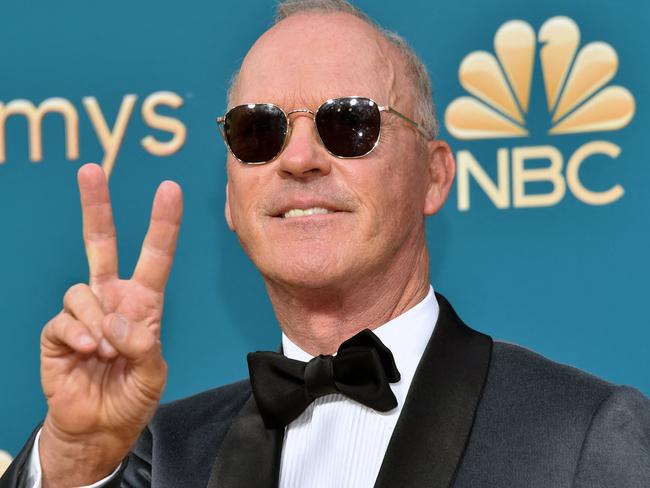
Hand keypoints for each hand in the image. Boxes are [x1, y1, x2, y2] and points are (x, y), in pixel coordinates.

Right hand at [38, 163, 182, 485]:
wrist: (100, 427)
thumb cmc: (132, 396)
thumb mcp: (152, 372)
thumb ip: (142, 345)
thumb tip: (115, 323)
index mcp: (142, 302)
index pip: (154, 256)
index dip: (162, 224)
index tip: (169, 190)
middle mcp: (111, 299)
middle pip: (101, 244)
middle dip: (96, 207)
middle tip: (91, 170)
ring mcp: (83, 313)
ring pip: (82, 291)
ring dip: (98, 322)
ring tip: (106, 351)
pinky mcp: (58, 332)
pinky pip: (65, 319)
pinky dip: (79, 335)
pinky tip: (88, 352)